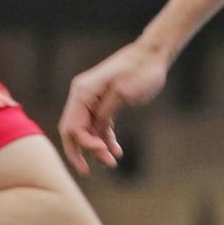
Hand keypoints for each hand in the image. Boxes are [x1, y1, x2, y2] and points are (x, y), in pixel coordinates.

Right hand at [58, 38, 170, 172]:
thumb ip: (106, 112)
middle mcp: (82, 95)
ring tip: (112, 162)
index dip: (83, 144)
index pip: (71, 126)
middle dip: (84, 150)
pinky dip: (105, 138)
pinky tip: (115, 150)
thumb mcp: (125, 93)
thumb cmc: (141, 71)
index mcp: (82, 92)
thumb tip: (95, 129)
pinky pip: (98, 124)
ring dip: (97, 146)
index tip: (102, 154)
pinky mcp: (104, 102)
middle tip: (96, 168)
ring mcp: (92, 98)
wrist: (152, 56)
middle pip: (73, 130)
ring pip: (87, 129)